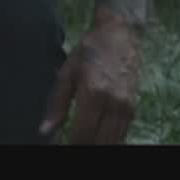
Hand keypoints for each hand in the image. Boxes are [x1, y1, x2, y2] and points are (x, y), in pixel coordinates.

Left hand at [40, 12, 142, 143]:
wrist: (121, 33)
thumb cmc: (91, 49)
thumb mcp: (67, 71)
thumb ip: (57, 103)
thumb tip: (45, 130)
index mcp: (93, 93)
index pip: (81, 134)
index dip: (68, 145)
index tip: (57, 145)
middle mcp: (113, 103)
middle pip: (99, 142)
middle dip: (82, 146)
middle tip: (69, 144)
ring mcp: (126, 106)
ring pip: (113, 141)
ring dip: (97, 145)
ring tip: (81, 141)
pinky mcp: (133, 107)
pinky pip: (122, 133)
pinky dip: (110, 140)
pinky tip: (98, 138)